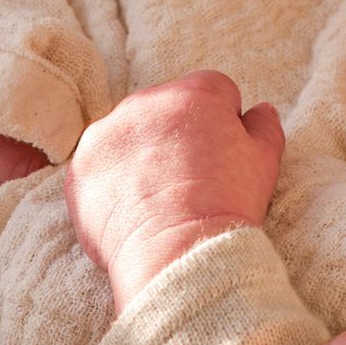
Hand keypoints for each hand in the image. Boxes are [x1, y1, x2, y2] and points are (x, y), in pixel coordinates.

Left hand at [65, 69, 284, 308]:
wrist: (178, 252)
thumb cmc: (226, 205)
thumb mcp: (263, 162)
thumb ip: (264, 127)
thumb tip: (261, 109)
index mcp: (195, 93)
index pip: (214, 92)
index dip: (222, 124)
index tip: (222, 157)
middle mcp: (146, 101)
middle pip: (167, 109)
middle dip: (178, 135)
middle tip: (191, 180)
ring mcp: (108, 132)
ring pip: (130, 135)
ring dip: (141, 156)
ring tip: (159, 198)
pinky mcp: (81, 167)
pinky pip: (99, 167)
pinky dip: (112, 184)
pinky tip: (131, 209)